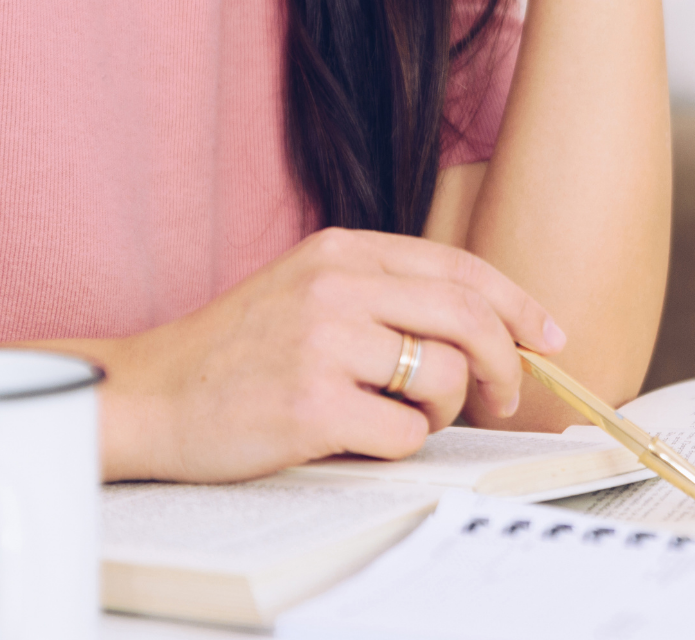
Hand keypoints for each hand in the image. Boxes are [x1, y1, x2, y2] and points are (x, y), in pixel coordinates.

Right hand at [107, 227, 565, 482]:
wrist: (147, 396)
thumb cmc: (233, 353)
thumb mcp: (306, 289)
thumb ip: (382, 294)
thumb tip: (484, 327)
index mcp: (340, 250)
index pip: (457, 267)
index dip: (516, 303)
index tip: (548, 335)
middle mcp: (335, 285)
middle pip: (468, 315)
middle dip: (505, 362)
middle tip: (505, 395)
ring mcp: (323, 342)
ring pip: (443, 375)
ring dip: (442, 409)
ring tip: (403, 417)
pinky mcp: (311, 403)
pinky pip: (405, 432)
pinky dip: (400, 443)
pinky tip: (360, 436)